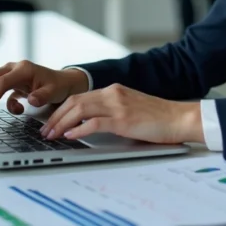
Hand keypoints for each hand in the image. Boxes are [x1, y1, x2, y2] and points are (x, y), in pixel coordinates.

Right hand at [0, 60, 88, 120]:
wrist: (62, 82)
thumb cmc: (57, 86)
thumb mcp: (53, 92)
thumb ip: (42, 96)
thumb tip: (31, 100)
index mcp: (23, 69)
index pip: (0, 82)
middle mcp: (13, 68)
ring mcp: (9, 73)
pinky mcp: (8, 80)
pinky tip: (2, 110)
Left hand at [39, 83, 202, 144]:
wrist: (180, 118)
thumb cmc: (158, 117)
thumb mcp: (131, 108)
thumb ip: (111, 111)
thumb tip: (88, 124)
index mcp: (114, 90)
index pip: (79, 97)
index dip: (61, 110)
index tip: (51, 122)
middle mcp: (113, 94)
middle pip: (74, 101)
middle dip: (56, 117)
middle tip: (45, 131)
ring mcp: (118, 105)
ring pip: (80, 109)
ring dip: (62, 123)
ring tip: (51, 135)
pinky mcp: (124, 119)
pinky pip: (95, 123)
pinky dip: (79, 129)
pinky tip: (70, 136)